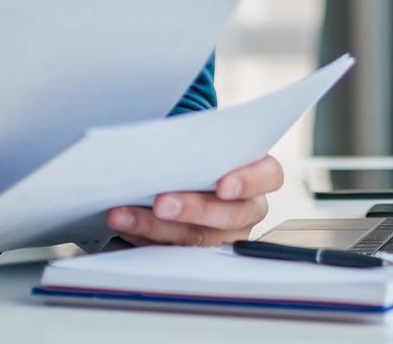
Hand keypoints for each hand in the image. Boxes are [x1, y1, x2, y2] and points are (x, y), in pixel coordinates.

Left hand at [106, 154, 282, 247]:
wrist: (189, 170)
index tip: (222, 185)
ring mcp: (223, 235)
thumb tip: (170, 139)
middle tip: (162, 202)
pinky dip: (142, 236)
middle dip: (193, 209)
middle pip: (230, 215)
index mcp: (260, 174)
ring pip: (197, 239)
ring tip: (125, 214)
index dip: (248, 182)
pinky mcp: (194, 252)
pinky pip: (171, 251)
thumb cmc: (204, 152)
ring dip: (157, 227)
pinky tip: (123, 223)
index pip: (269, 177)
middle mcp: (247, 209)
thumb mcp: (211, 141)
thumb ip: (203, 142)